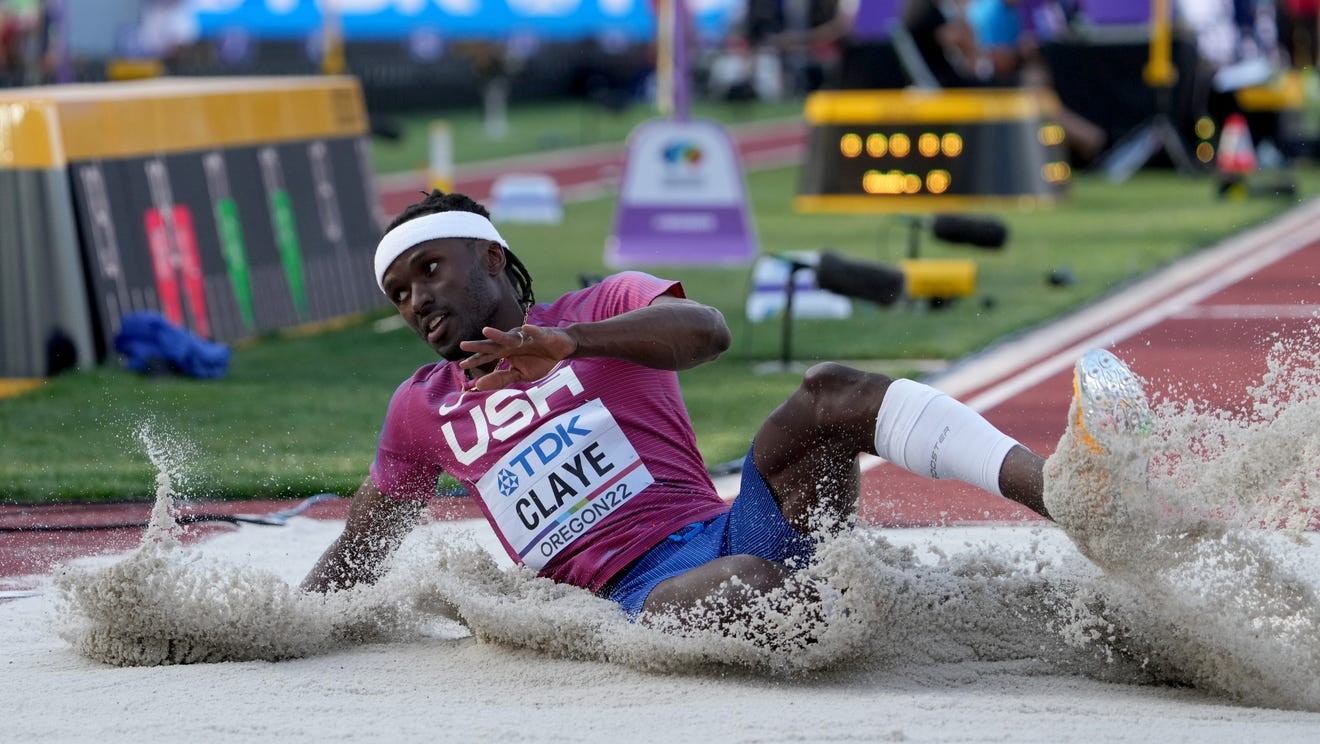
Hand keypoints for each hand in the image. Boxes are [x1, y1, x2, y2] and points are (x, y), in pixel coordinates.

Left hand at [458, 324, 577, 390]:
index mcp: (506, 352)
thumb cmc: (539, 360)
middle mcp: (512, 342)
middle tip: (463, 345)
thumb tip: (478, 385)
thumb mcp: (520, 375)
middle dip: (479, 345)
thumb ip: (501, 379)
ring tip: (486, 331)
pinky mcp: (541, 334)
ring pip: (510, 336)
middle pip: (493, 344)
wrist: (562, 349)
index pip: (488, 356)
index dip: (476, 360)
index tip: (461, 365)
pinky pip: (535, 333)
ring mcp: (526, 337)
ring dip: (498, 334)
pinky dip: (531, 331)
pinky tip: (526, 329)